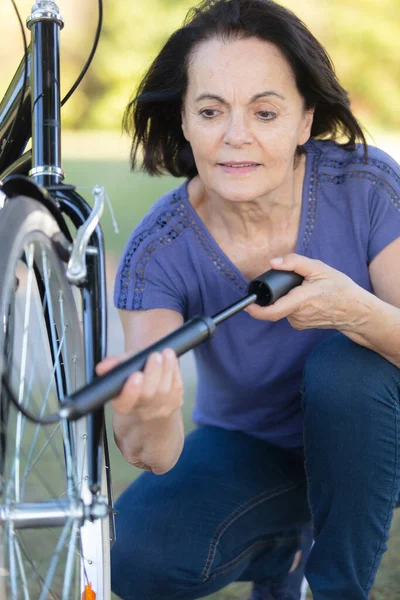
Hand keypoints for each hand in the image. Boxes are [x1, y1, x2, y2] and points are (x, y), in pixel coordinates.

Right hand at [95, 348, 183, 420]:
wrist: (151, 392)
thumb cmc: (134, 379)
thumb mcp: (122, 371)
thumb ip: (113, 366)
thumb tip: (102, 367)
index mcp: (123, 405)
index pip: (125, 402)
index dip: (131, 391)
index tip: (136, 375)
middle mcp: (142, 410)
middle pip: (149, 395)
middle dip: (153, 373)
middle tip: (155, 356)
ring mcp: (160, 408)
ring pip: (165, 390)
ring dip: (167, 369)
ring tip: (166, 353)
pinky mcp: (175, 402)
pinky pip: (177, 387)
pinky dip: (175, 371)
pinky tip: (171, 360)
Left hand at [245, 253, 365, 330]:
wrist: (356, 311)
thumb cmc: (339, 288)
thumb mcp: (320, 268)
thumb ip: (295, 263)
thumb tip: (273, 262)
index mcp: (301, 301)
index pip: (272, 311)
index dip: (256, 310)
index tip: (247, 305)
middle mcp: (298, 315)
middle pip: (276, 303)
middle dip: (279, 293)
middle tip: (297, 283)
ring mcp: (299, 322)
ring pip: (283, 307)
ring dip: (288, 297)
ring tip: (308, 290)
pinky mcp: (301, 325)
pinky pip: (289, 312)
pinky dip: (293, 303)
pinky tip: (309, 299)